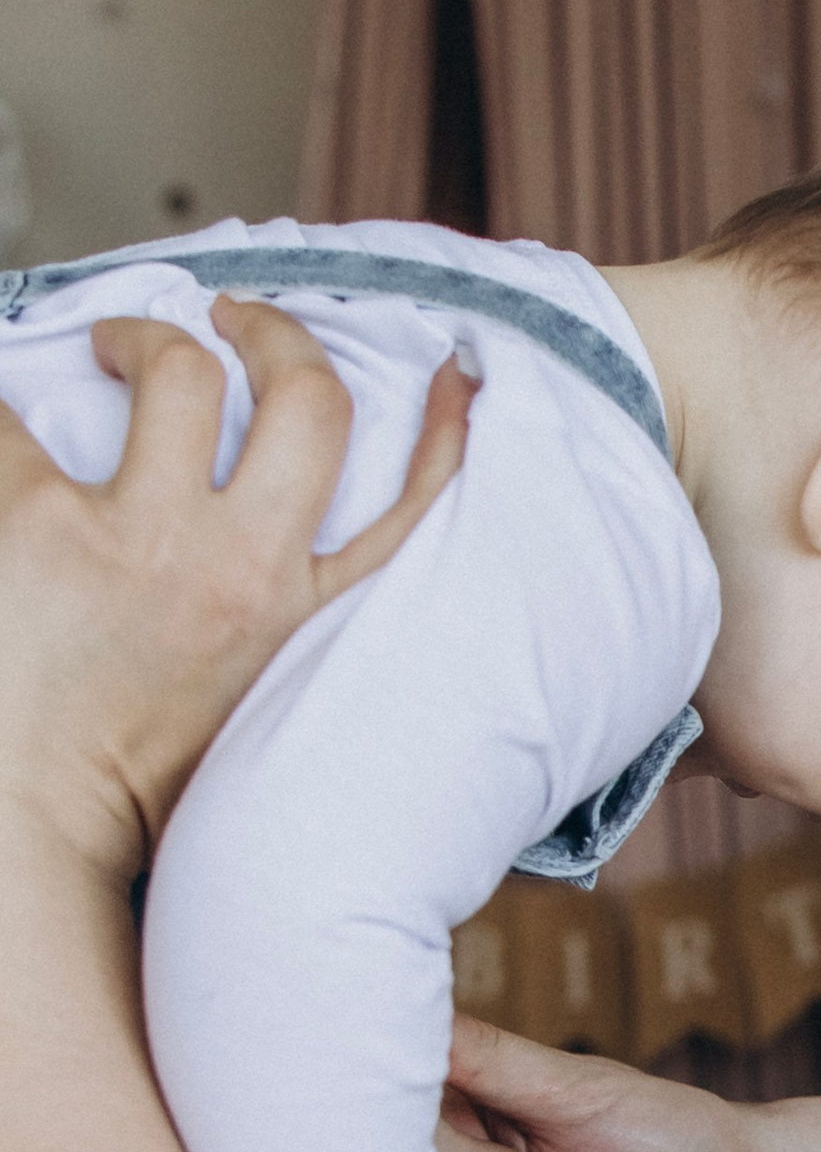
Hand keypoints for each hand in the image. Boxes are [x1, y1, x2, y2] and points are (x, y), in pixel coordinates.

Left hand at [0, 297, 472, 879]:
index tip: (447, 372)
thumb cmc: (125, 787)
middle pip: (310, 403)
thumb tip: (279, 561)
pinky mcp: (39, 522)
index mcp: (301, 627)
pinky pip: (14, 414)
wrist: (23, 833)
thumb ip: (285, 636)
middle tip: (229, 318)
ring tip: (107, 347)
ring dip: (143, 337)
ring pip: (181, 371)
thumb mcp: (253, 718)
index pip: (413, 509)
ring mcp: (142, 543)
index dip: (446, 427)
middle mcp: (241, 577)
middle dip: (276, 334)